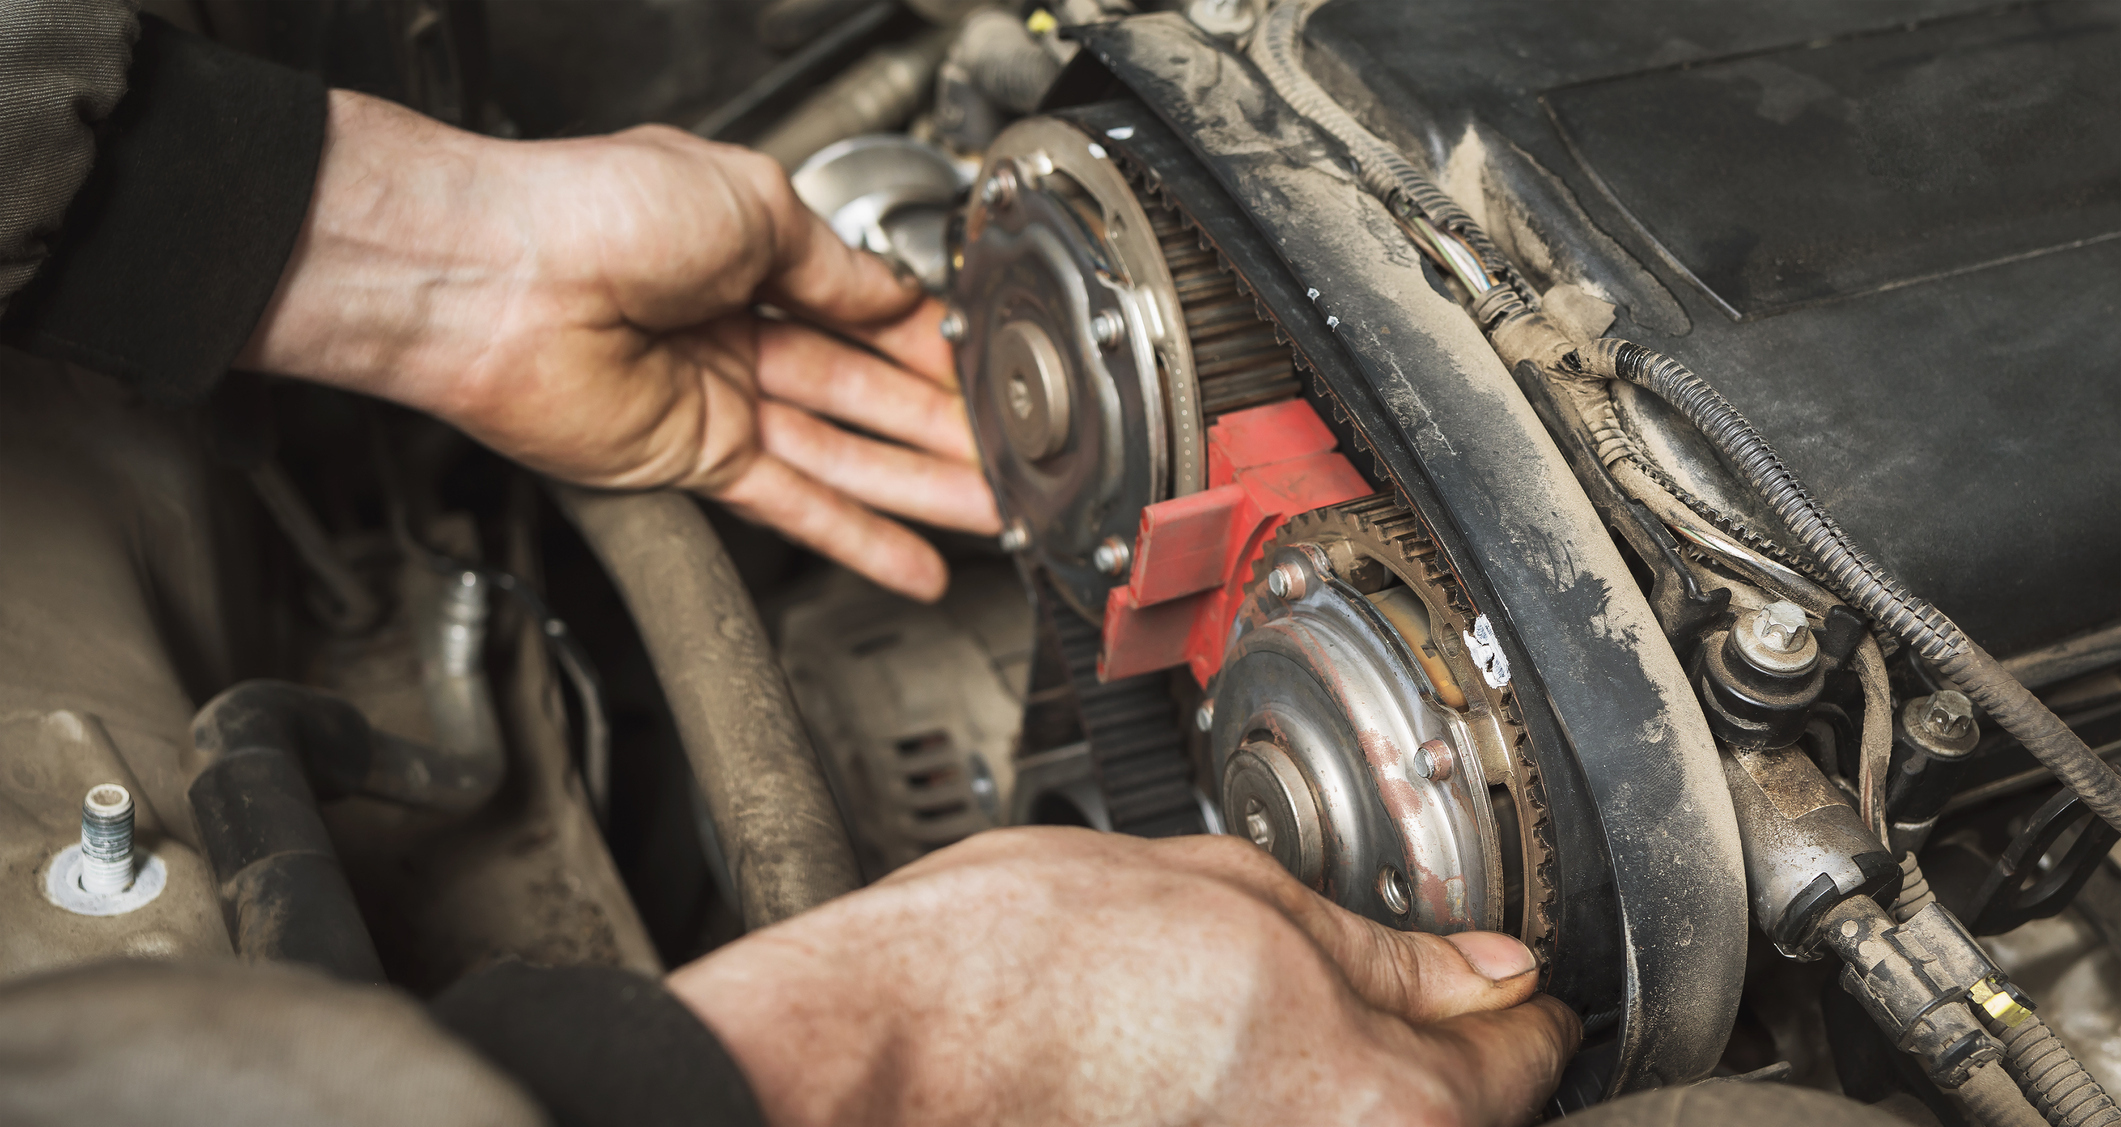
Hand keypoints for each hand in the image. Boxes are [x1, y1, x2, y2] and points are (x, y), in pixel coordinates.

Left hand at [239, 90, 997, 601]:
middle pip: (867, 391)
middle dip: (946, 424)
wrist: (495, 277)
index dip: (932, 343)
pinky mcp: (695, 461)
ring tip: (995, 513)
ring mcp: (719, 399)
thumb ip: (834, 264)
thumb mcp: (750, 203)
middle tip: (1015, 453)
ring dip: (923, 488)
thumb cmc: (592, 210)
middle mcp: (736, 328)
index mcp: (750, 252)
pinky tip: (914, 563)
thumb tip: (895, 294)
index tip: (991, 369)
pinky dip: (858, 538)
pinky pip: (795, 507)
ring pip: (846, 455)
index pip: (867, 309)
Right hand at [667, 828, 1579, 1126]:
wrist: (882, 1052)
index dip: (1509, 996)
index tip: (1494, 974)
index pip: (1524, 1057)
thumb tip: (1474, 968)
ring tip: (1240, 1011)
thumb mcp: (1227, 894)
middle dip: (1423, 1044)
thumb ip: (1377, 944)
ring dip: (1336, 1080)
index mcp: (1384, 1099)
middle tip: (1355, 974)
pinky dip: (1265, 1105)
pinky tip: (1196, 1062)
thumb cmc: (1020, 969)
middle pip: (1449, 1113)